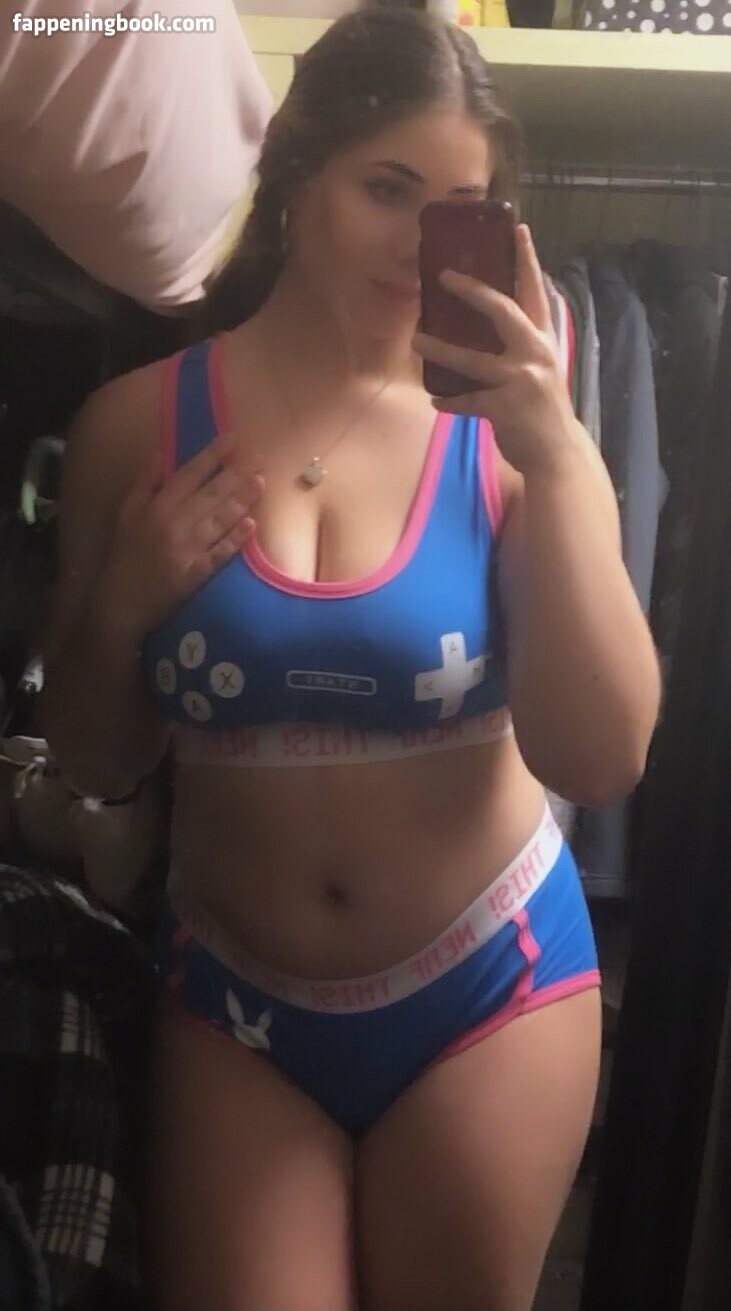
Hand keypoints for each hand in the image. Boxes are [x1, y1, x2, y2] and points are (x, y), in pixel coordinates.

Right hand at [104, 430, 263, 637]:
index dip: (212, 455)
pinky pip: (219, 553)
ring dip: (241, 500)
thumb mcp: (126, 513)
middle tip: (259, 457)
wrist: (120, 601)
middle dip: (236, 473)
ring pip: (219, 520)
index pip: (189, 474)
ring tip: (261, 482)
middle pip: (211, 494)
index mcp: (157, 506)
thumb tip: (159, 452)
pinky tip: (251, 525)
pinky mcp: (196, 573)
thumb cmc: (124, 554)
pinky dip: (235, 539)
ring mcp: (188, 549)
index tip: (233, 439)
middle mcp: (175, 524)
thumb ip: (143, 482)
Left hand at [413, 224, 581, 478]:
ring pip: (471, 359)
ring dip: (439, 348)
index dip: (528, 259)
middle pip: (502, 310)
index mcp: (544, 340)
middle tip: (444, 276)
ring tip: (416, 339)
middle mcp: (535, 353)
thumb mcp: (543, 370)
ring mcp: (520, 380)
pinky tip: (436, 399)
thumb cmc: (546, 411)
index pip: (536, 292)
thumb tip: (493, 328)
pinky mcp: (504, 407)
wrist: (558, 454)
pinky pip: (466, 400)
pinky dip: (449, 401)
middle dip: (472, 291)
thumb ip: (524, 347)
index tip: (517, 228)